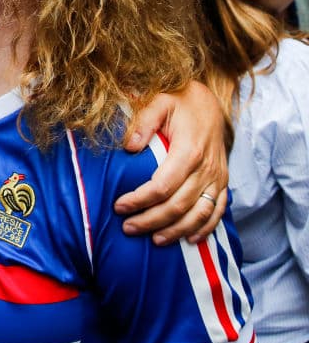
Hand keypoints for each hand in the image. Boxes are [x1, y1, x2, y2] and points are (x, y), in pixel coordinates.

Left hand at [115, 81, 227, 244]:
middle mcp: (206, 168)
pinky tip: (188, 240)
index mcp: (188, 150)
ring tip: (153, 240)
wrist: (210, 102)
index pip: (162, 186)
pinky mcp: (222, 182)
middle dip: (151, 220)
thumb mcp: (159, 102)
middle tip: (127, 227)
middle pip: (178, 205)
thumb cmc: (179, 102)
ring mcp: (217, 177)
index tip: (119, 206)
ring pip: (199, 214)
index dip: (140, 200)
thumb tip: (129, 147)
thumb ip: (143, 122)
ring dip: (176, 230)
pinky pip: (218, 211)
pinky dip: (204, 229)